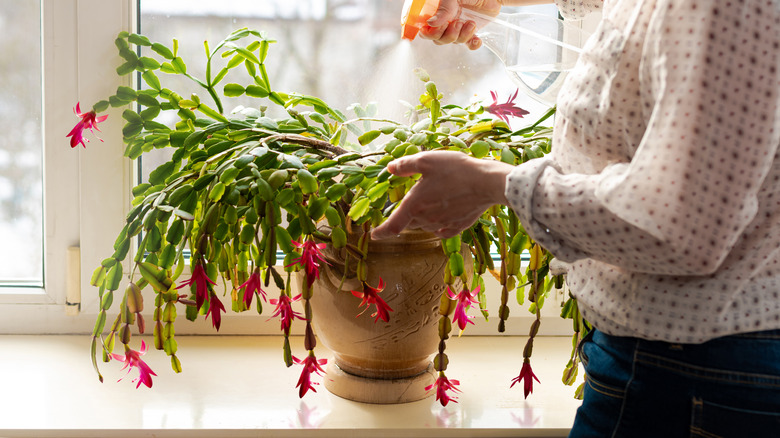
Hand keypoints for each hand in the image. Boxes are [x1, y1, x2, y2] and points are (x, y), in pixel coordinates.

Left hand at [371, 151, 513, 239]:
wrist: (487, 183)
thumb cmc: (456, 170)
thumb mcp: (427, 160)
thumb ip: (405, 165)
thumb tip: (390, 168)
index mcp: (414, 205)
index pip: (392, 226)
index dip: (380, 232)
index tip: (373, 235)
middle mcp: (426, 219)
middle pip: (409, 223)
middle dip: (406, 216)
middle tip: (413, 200)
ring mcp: (443, 224)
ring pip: (425, 226)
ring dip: (423, 217)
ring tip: (433, 200)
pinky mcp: (458, 226)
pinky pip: (442, 230)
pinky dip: (438, 225)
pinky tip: (443, 216)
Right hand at [419, 0, 502, 49]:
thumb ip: (443, 9)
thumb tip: (431, 23)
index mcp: (438, 12)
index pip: (425, 29)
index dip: (428, 33)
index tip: (435, 29)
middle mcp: (446, 21)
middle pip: (439, 39)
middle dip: (448, 35)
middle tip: (457, 23)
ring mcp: (458, 27)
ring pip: (454, 42)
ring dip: (462, 36)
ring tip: (471, 23)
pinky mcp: (471, 32)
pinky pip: (469, 45)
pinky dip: (473, 44)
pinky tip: (477, 39)